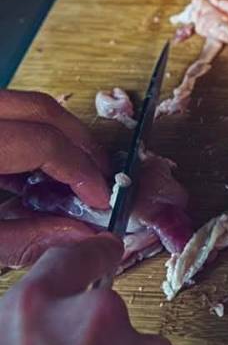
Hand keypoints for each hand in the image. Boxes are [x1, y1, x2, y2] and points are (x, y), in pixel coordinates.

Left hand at [0, 90, 112, 266]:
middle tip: (101, 175)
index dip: (81, 170)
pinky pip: (7, 113)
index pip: (45, 143)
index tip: (100, 196)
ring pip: (25, 105)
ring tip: (72, 171)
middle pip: (43, 110)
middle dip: (80, 141)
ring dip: (56, 133)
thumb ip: (25, 239)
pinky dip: (27, 133)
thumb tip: (79, 235)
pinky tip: (31, 167)